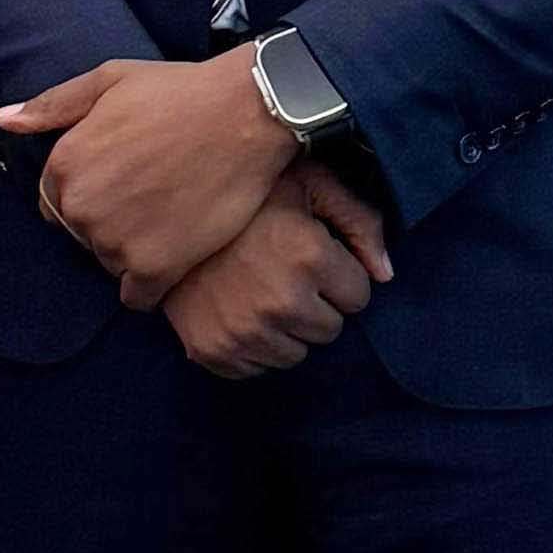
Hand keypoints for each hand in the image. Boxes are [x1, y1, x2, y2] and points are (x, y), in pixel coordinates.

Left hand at [0, 49, 295, 304]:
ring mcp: (115, 240)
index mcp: (64, 164)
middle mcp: (81, 207)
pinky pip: (137, 296)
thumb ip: (53, 104)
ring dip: (135, 251)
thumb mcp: (110, 79)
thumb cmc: (182, 91)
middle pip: (83, 237)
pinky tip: (177, 253)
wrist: (248, 113)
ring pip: (111, 264)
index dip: (93, 194)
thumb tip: (5, 119)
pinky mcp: (155, 266)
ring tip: (174, 217)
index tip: (128, 182)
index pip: (57, 204)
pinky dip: (153, 282)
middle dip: (112, 223)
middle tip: (156, 197)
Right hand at [161, 164, 397, 381]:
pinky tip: (240, 310)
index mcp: (309, 257)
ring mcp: (245, 331)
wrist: (166, 215)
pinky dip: (255, 347)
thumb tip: (386, 274)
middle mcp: (282, 301)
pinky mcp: (214, 351)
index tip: (317, 258)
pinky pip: (258, 369)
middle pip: (330, 330)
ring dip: (288, 329)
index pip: (359, 297)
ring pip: (297, 354)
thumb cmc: (247, 196)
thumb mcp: (310, 183)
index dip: (341, 276)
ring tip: (263, 291)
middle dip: (318, 304)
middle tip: (288, 275)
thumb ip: (360, 220)